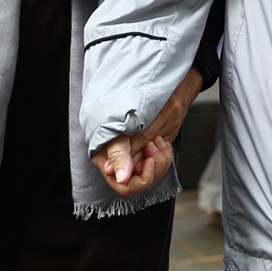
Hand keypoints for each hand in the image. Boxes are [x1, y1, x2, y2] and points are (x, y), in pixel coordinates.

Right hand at [91, 69, 200, 196]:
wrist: (160, 85)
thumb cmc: (139, 98)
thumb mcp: (128, 124)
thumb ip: (120, 151)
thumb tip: (120, 178)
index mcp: (107, 153)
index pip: (122, 184)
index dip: (138, 179)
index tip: (148, 162)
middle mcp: (119, 158)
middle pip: (139, 183)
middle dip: (153, 168)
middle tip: (155, 146)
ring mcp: (134, 155)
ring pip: (151, 176)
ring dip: (160, 160)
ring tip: (159, 141)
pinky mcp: (147, 151)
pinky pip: (158, 166)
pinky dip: (165, 155)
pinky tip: (162, 142)